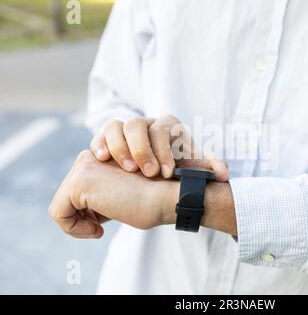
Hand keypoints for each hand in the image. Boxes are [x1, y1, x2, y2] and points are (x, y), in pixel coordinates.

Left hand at [48, 150, 178, 237]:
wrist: (169, 197)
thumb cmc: (154, 200)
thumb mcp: (124, 195)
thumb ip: (104, 196)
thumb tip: (83, 215)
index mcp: (101, 157)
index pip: (79, 188)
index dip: (88, 210)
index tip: (104, 223)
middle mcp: (90, 156)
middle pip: (68, 194)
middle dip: (81, 215)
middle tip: (101, 228)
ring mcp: (84, 166)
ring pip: (62, 202)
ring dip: (77, 223)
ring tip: (100, 229)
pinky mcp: (80, 180)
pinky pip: (59, 212)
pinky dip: (73, 228)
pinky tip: (99, 231)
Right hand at [90, 115, 228, 180]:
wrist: (161, 169)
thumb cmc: (179, 167)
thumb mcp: (193, 167)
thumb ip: (207, 169)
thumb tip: (224, 175)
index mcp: (168, 125)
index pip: (162, 131)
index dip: (164, 151)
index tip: (167, 173)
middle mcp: (145, 123)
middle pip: (136, 125)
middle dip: (141, 149)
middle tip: (147, 173)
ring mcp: (125, 129)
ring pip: (115, 126)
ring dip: (118, 147)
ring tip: (126, 168)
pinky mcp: (108, 139)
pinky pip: (100, 134)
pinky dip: (99, 144)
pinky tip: (101, 158)